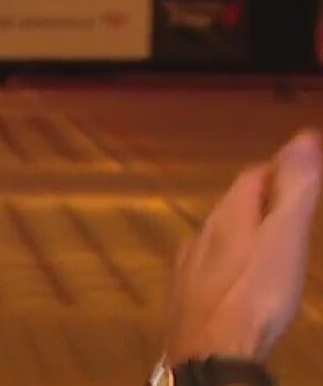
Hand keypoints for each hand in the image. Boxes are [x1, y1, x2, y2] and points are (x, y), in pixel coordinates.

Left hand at [164, 130, 321, 364]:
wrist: (210, 352)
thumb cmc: (255, 293)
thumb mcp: (284, 237)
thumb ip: (294, 190)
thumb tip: (305, 138)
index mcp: (228, 216)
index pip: (252, 177)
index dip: (277, 167)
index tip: (299, 163)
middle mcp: (202, 234)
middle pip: (232, 205)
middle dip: (259, 198)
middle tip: (284, 197)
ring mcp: (189, 266)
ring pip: (217, 235)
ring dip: (241, 229)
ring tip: (264, 235)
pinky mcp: (186, 297)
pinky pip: (208, 266)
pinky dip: (228, 260)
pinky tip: (234, 277)